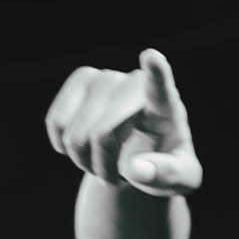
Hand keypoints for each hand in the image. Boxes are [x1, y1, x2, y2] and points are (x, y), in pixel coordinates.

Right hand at [44, 48, 201, 196]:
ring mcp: (106, 78)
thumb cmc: (167, 165)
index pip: (160, 88)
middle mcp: (135, 83)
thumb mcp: (181, 179)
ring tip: (102, 166)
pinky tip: (82, 150)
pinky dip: (64, 146)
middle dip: (102, 167)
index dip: (155, 73)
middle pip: (102, 133)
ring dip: (83, 161)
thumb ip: (167, 175)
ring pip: (75, 131)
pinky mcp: (82, 80)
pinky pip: (57, 121)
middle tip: (115, 182)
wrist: (143, 154)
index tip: (151, 57)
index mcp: (166, 106)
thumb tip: (136, 168)